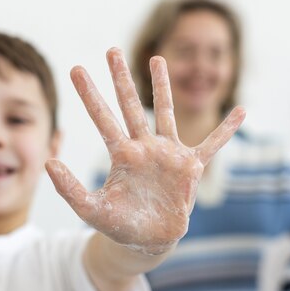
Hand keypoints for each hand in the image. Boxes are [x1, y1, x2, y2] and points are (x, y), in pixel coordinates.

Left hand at [46, 48, 244, 255]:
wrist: (146, 240)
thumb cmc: (118, 224)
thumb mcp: (90, 208)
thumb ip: (68, 188)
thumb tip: (48, 162)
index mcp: (121, 155)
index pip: (102, 118)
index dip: (90, 94)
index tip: (76, 69)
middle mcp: (143, 147)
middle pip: (130, 105)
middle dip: (121, 78)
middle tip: (111, 50)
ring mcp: (167, 154)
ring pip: (166, 113)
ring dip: (162, 87)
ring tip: (156, 58)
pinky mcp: (190, 167)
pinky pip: (211, 144)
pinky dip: (225, 130)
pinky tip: (241, 111)